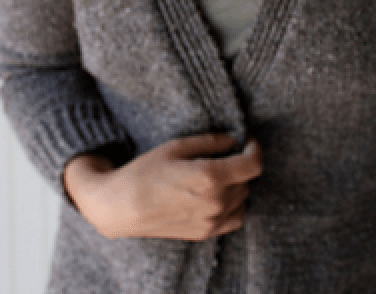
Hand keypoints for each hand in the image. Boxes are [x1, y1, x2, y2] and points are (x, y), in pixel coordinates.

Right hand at [63, 134, 261, 240]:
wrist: (121, 208)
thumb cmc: (144, 173)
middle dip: (241, 166)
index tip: (249, 142)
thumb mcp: (176, 147)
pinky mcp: (205, 234)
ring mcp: (211, 221)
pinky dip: (234, 206)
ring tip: (219, 177)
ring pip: (243, 200)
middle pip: (247, 181)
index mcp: (210, 177)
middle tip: (227, 156)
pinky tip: (218, 196)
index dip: (255, 149)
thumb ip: (211, 142)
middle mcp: (215, 202)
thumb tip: (234, 141)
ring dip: (238, 186)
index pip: (252, 165)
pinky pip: (235, 219)